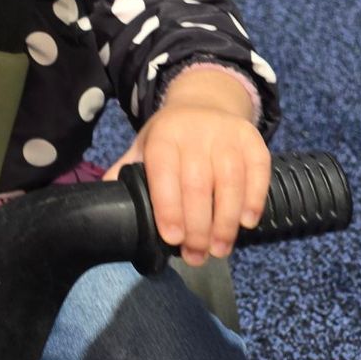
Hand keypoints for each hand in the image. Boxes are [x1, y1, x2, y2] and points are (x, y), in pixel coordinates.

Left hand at [103, 69, 269, 266]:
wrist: (205, 103)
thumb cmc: (171, 139)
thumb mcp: (144, 148)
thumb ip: (126, 173)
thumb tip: (102, 205)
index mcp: (163, 136)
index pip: (164, 172)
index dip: (168, 207)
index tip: (172, 240)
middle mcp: (194, 131)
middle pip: (198, 183)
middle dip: (198, 227)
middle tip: (197, 257)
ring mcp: (226, 133)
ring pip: (229, 180)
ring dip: (225, 221)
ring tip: (220, 249)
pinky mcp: (252, 138)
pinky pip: (258, 169)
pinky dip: (254, 198)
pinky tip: (246, 222)